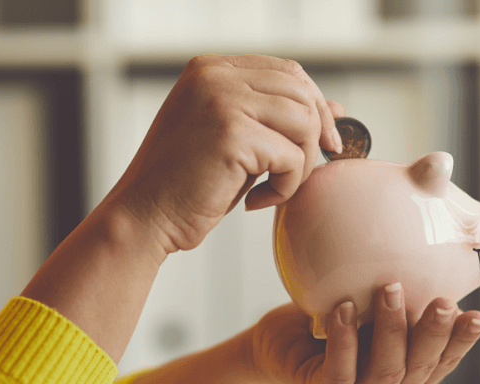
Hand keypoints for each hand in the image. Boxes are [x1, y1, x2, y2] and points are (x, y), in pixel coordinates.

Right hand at [108, 54, 344, 252]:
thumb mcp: (234, 140)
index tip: (323, 141)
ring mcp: (222, 101)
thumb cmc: (184, 185)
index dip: (314, 104)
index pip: (286, 71)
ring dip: (300, 165)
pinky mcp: (232, 134)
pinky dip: (285, 187)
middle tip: (302, 172)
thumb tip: (336, 108)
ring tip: (273, 188)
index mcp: (210, 69)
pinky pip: (291, 157)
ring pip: (303, 123)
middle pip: (301, 92)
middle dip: (315, 135)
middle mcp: (215, 76)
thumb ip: (274, 117)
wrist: (143, 217)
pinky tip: (255, 201)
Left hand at [245, 283, 479, 383]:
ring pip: (385, 372)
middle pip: (419, 370)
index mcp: (410, 372)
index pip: (443, 361)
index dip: (462, 343)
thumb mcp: (373, 301)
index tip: (479, 316)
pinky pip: (338, 373)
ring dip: (391, 330)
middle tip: (444, 301)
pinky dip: (344, 341)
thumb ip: (404, 290)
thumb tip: (432, 238)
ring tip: (390, 289)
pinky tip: (344, 309)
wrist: (281, 342)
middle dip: (434, 335)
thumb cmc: (336, 318)